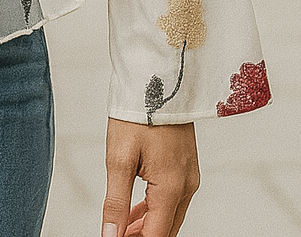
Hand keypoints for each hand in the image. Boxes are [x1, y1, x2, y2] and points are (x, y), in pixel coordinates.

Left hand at [102, 117, 198, 236]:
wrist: (158, 79)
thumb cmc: (137, 113)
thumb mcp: (118, 158)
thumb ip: (116, 201)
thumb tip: (111, 234)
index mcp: (171, 188)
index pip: (156, 235)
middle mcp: (186, 185)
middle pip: (166, 228)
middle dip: (143, 236)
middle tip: (116, 235)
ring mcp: (190, 175)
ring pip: (170, 215)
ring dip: (148, 225)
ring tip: (122, 227)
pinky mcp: (186, 165)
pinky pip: (173, 198)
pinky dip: (155, 208)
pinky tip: (136, 209)